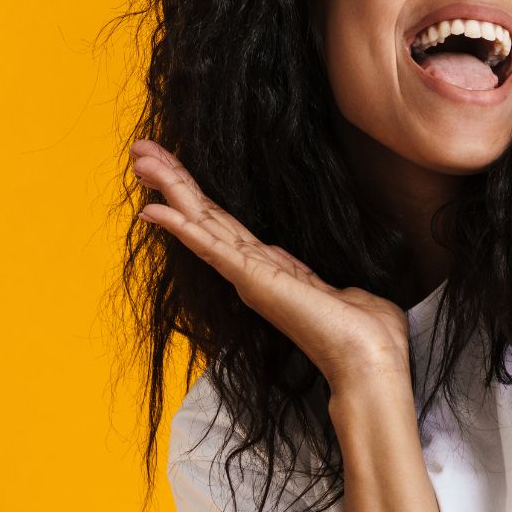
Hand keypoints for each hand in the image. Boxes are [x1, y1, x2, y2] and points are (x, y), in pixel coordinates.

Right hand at [130, 140, 410, 387]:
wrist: (371, 361)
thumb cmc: (367, 334)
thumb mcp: (348, 296)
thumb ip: (332, 288)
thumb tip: (339, 290)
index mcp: (272, 271)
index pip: (225, 225)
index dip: (198, 197)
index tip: (173, 169)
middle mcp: (253, 272)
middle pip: (205, 216)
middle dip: (173, 181)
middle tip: (140, 150)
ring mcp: (249, 276)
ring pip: (201, 223)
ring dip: (170, 190)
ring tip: (140, 160)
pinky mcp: (253, 280)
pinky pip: (210, 246)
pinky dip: (181, 227)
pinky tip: (153, 209)